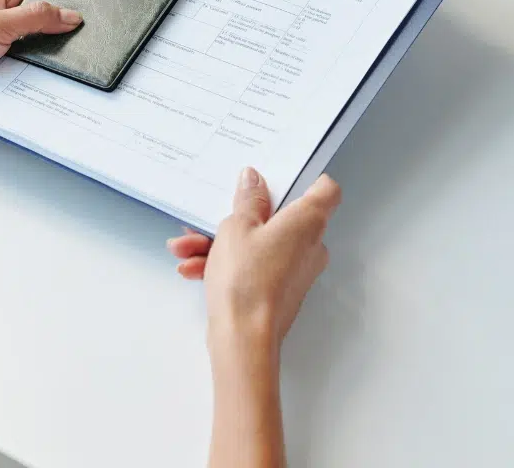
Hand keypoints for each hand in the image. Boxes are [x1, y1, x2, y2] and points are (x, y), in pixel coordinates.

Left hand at [0, 0, 81, 119]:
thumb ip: (35, 18)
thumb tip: (70, 15)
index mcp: (1, 0)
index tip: (89, 4)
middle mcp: (4, 23)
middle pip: (45, 25)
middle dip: (61, 33)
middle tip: (87, 39)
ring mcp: (4, 51)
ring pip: (39, 53)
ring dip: (49, 60)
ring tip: (73, 64)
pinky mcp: (2, 76)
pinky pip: (29, 76)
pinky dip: (38, 79)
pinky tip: (53, 83)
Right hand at [168, 169, 341, 352]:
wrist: (242, 338)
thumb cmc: (247, 282)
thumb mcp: (237, 226)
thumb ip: (248, 199)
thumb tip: (254, 181)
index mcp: (307, 222)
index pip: (325, 191)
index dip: (306, 179)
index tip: (280, 175)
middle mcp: (308, 247)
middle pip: (280, 217)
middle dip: (240, 216)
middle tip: (214, 215)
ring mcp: (294, 271)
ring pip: (259, 244)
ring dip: (221, 243)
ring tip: (188, 247)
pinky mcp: (278, 291)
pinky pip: (253, 267)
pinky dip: (225, 264)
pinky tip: (193, 267)